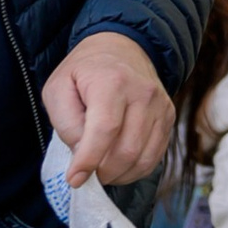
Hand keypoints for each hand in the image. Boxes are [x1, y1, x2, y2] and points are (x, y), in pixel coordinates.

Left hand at [42, 32, 173, 189]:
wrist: (121, 48)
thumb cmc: (83, 72)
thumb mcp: (58, 89)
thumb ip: (66, 123)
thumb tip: (82, 156)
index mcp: (112, 81)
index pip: (105, 129)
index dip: (89, 160)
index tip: (74, 180)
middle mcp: (143, 92)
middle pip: (127, 149)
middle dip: (104, 172)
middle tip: (87, 175)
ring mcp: (161, 105)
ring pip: (144, 157)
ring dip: (120, 175)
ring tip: (102, 171)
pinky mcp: (169, 116)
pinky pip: (155, 155)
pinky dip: (135, 169)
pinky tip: (119, 165)